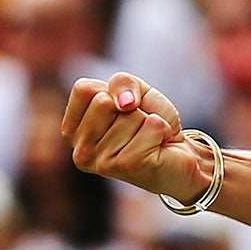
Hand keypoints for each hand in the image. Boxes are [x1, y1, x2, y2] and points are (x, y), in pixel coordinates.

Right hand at [61, 73, 207, 203]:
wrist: (178, 157)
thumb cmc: (150, 124)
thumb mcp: (135, 92)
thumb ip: (123, 83)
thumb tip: (125, 102)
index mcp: (72, 131)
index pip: (83, 90)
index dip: (111, 92)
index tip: (122, 111)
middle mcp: (81, 151)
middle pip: (104, 102)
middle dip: (131, 107)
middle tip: (138, 127)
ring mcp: (102, 163)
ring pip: (131, 115)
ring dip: (148, 121)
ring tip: (148, 139)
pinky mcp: (129, 167)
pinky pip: (151, 127)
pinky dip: (162, 130)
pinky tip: (158, 147)